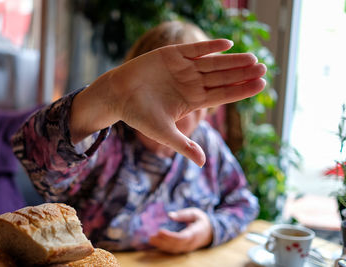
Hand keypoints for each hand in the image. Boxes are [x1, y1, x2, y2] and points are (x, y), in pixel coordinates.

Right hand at [108, 39, 265, 165]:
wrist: (117, 95)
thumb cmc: (138, 115)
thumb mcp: (163, 132)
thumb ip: (183, 145)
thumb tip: (202, 163)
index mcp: (192, 100)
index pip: (222, 95)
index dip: (241, 90)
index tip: (261, 85)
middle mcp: (191, 83)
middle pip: (222, 77)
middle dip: (242, 73)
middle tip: (263, 68)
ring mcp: (183, 68)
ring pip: (213, 63)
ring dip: (232, 60)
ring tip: (252, 58)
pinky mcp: (172, 54)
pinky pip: (195, 49)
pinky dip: (210, 46)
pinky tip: (228, 44)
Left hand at [149, 208, 212, 253]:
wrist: (209, 232)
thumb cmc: (200, 220)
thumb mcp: (195, 213)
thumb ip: (183, 214)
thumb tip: (170, 215)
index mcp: (195, 233)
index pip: (182, 237)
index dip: (170, 236)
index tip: (160, 231)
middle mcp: (190, 243)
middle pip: (175, 245)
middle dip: (162, 241)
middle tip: (151, 236)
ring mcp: (187, 247)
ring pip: (173, 249)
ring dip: (161, 245)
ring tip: (150, 239)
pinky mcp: (182, 248)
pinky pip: (172, 250)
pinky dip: (163, 247)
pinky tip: (155, 243)